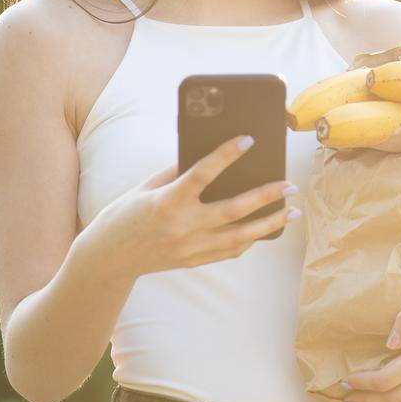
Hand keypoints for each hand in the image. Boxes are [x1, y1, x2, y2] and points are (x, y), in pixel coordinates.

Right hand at [80, 135, 298, 281]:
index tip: (249, 140)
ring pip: (239, 237)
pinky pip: (229, 252)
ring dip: (270, 223)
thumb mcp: (146, 188)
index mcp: (166, 202)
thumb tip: (209, 155)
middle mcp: (181, 227)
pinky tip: (265, 228)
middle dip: (266, 197)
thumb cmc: (125, 214)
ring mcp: (189, 248)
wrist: (107, 258)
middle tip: (289, 185)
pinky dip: (249, 239)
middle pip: (233, 210)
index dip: (226, 155)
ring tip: (293, 211)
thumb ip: (178, 173)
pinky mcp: (192, 261)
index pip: (202, 174)